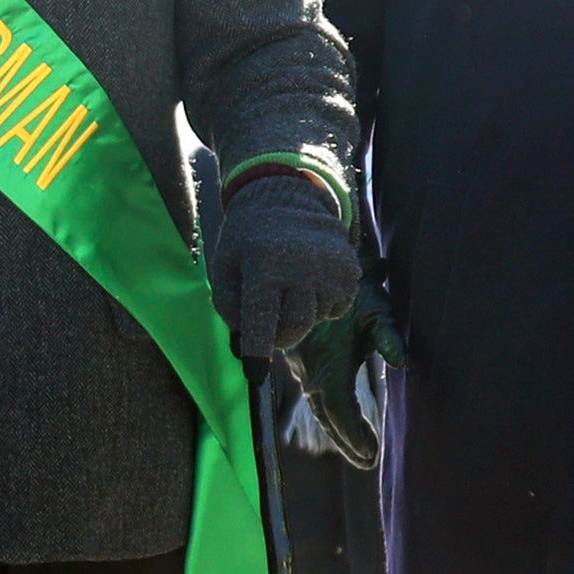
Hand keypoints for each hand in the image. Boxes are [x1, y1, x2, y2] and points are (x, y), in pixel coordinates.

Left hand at [206, 172, 360, 358]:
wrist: (287, 199)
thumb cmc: (247, 240)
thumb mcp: (225, 266)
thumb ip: (229, 306)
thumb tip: (244, 344)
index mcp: (263, 262)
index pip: (261, 318)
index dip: (257, 351)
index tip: (255, 374)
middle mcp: (300, 264)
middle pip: (293, 326)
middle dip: (279, 337)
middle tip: (270, 330)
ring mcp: (329, 267)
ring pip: (315, 319)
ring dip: (300, 316)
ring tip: (288, 288)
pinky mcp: (349, 271)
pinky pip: (335, 308)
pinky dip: (320, 305)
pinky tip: (307, 282)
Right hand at [285, 271, 399, 473]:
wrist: (312, 265)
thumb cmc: (353, 289)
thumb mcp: (375, 308)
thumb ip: (388, 336)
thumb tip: (401, 363)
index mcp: (327, 364)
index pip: (341, 411)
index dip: (355, 436)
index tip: (372, 455)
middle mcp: (310, 370)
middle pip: (327, 416)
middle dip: (346, 440)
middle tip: (367, 461)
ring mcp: (301, 366)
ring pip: (318, 406)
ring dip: (337, 429)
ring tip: (357, 450)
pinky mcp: (299, 359)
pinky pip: (313, 393)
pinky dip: (328, 413)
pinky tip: (340, 421)